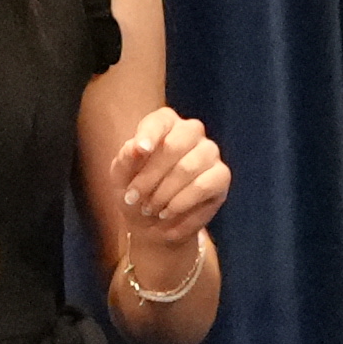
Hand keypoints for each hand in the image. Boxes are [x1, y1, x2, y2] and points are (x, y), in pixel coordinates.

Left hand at [99, 109, 233, 278]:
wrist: (153, 223)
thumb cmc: (135, 192)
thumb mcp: (121, 178)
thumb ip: (125, 160)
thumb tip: (136, 147)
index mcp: (164, 124)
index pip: (160, 121)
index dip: (150, 134)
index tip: (141, 150)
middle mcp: (191, 132)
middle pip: (174, 145)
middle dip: (150, 176)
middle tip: (134, 199)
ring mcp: (209, 152)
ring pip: (188, 167)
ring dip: (164, 193)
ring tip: (150, 209)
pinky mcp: (221, 175)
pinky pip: (203, 186)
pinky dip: (181, 203)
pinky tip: (168, 213)